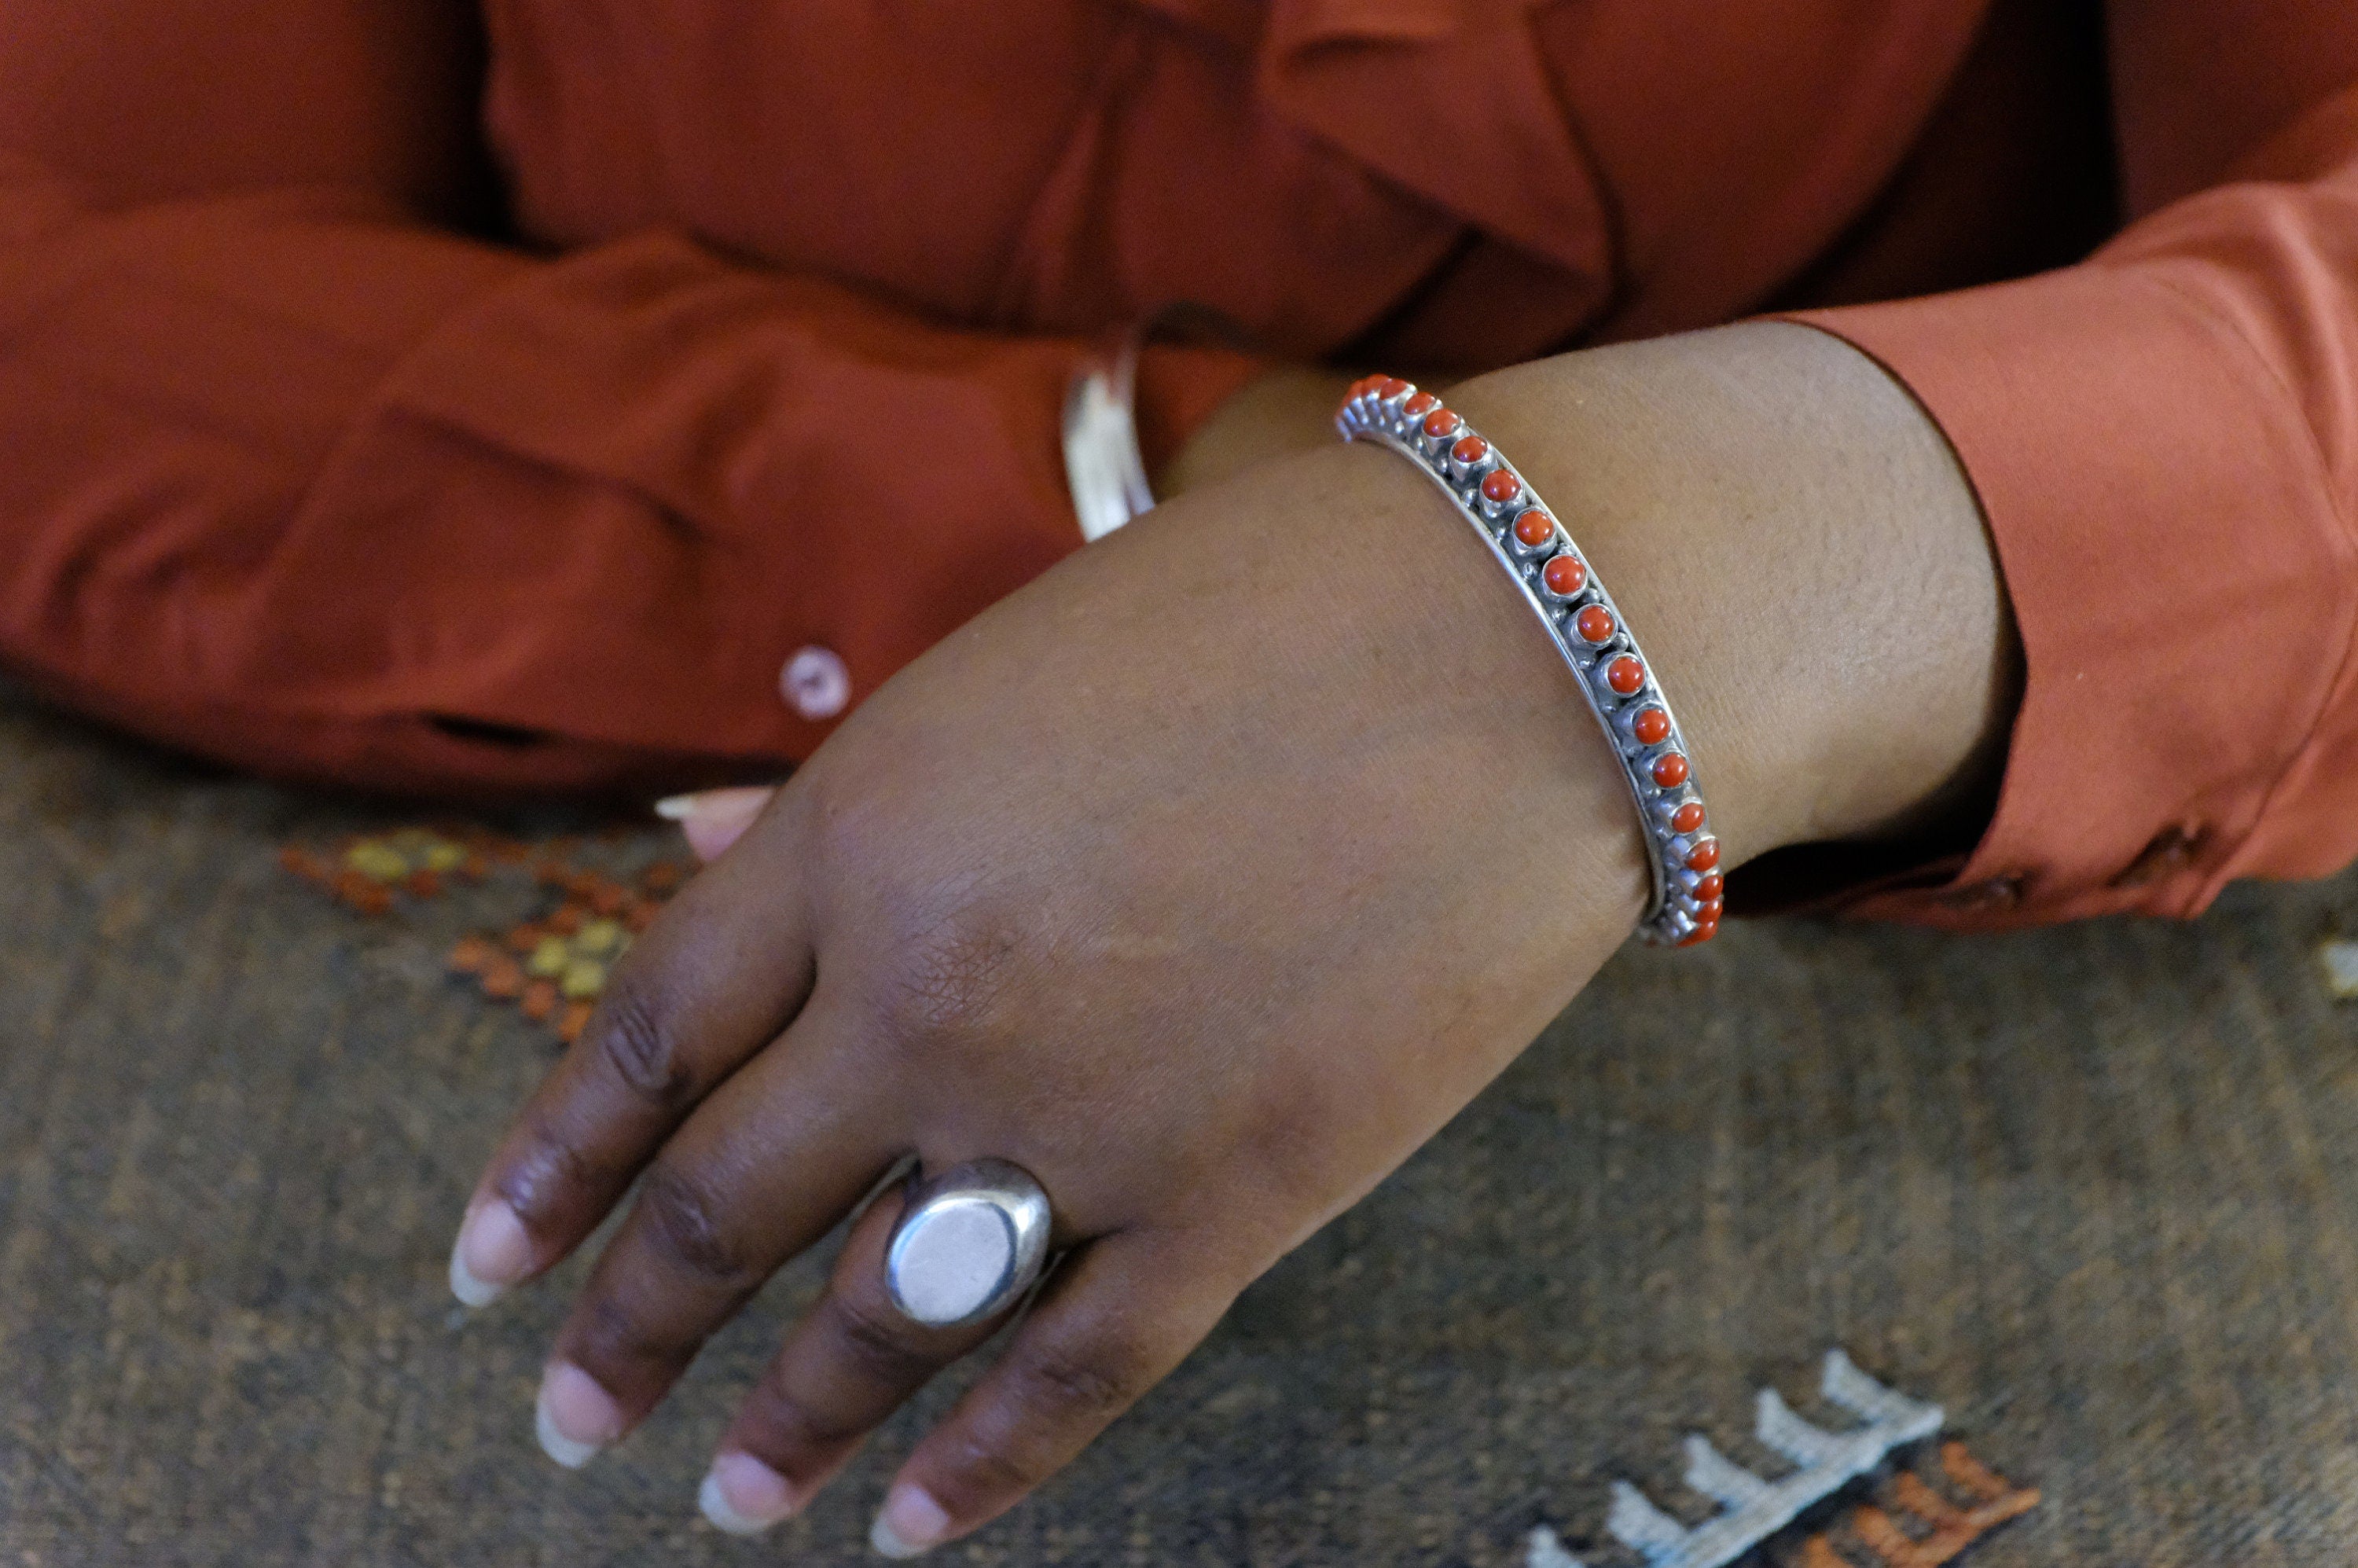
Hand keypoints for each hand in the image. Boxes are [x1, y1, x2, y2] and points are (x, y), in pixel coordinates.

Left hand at [449, 324, 2012, 1552]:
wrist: (1523, 645)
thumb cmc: (1260, 610)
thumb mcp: (1003, 672)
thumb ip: (844, 792)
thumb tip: (686, 843)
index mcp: (858, 834)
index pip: (646, 1035)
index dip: (549, 1161)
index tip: (484, 1264)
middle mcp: (928, 992)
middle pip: (722, 1204)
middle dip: (625, 1328)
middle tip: (566, 1420)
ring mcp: (1077, 1111)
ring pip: (878, 1317)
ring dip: (783, 1424)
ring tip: (721, 1502)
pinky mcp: (1233, 1197)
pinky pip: (1073, 1369)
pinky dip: (983, 1461)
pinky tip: (912, 1526)